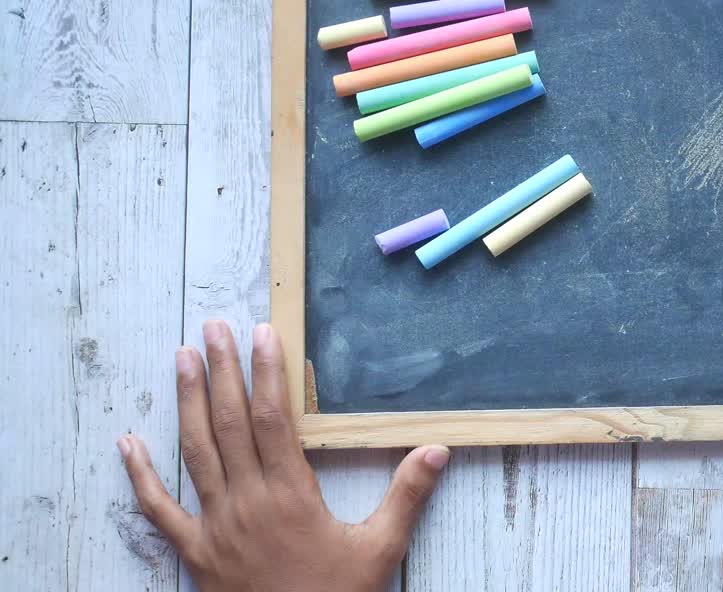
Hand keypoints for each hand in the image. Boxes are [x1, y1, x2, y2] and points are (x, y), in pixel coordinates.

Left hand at [117, 320, 449, 591]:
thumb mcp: (381, 551)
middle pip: (230, 424)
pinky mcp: (194, 553)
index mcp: (291, 497)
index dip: (267, 373)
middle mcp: (247, 503)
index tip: (263, 334)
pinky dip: (140, 475)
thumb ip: (407, 497)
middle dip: (222, 371)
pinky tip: (127, 443)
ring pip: (195, 453)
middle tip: (213, 327)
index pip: (274, 420)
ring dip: (187, 402)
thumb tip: (436, 449)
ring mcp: (215, 527)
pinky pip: (158, 510)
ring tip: (180, 358)